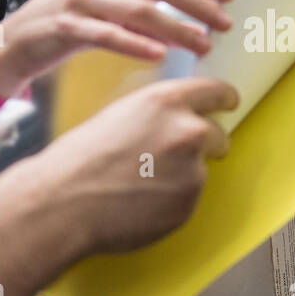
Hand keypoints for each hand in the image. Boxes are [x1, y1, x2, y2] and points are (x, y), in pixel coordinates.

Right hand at [0, 0, 234, 96]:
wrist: (16, 41)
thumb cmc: (73, 21)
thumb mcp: (110, 1)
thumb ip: (147, 0)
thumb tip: (197, 12)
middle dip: (197, 3)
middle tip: (225, 24)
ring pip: (138, 9)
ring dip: (176, 28)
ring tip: (202, 44)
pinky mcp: (65, 25)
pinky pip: (106, 34)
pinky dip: (135, 44)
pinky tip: (158, 56)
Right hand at [26, 76, 238, 257]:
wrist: (65, 202)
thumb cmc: (82, 158)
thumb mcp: (122, 113)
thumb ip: (159, 113)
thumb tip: (179, 118)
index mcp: (167, 101)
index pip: (217, 92)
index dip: (224, 99)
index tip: (229, 103)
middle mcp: (188, 131)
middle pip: (218, 134)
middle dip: (205, 144)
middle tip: (173, 157)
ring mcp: (193, 170)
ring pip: (202, 169)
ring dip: (183, 175)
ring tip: (143, 184)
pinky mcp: (189, 204)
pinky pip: (189, 199)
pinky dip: (173, 201)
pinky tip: (142, 202)